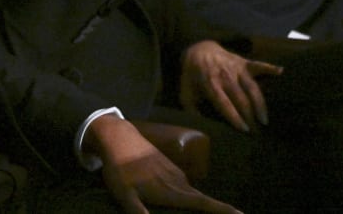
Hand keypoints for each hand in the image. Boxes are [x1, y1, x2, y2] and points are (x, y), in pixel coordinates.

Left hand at [88, 115, 241, 213]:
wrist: (118, 137)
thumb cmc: (119, 167)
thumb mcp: (124, 194)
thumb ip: (138, 212)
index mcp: (172, 191)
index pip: (204, 203)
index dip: (224, 210)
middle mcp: (179, 182)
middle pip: (203, 201)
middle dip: (218, 211)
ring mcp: (175, 173)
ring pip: (193, 194)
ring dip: (202, 205)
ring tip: (211, 211)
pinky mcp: (169, 168)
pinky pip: (184, 186)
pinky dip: (189, 196)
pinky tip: (182, 201)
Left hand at [180, 40, 282, 132]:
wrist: (198, 49)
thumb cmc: (192, 74)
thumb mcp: (185, 90)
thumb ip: (190, 107)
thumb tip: (198, 125)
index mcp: (210, 84)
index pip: (225, 104)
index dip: (235, 117)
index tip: (244, 130)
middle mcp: (225, 76)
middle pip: (241, 99)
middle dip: (250, 117)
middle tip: (257, 133)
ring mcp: (236, 68)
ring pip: (252, 88)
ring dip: (260, 104)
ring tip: (264, 120)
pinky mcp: (244, 62)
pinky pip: (258, 65)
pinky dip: (269, 67)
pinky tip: (281, 72)